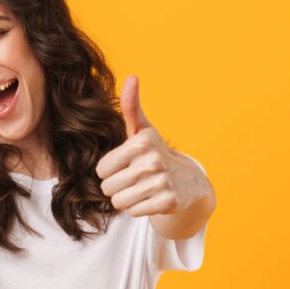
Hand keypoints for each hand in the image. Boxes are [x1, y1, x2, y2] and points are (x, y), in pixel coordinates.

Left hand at [95, 76, 207, 216]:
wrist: (188, 179)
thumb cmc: (155, 152)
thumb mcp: (142, 130)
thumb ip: (130, 107)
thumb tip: (132, 77)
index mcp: (140, 143)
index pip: (101, 169)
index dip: (109, 170)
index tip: (125, 165)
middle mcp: (152, 161)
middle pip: (107, 187)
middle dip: (116, 187)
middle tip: (133, 179)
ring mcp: (161, 182)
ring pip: (119, 202)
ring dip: (126, 199)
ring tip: (140, 189)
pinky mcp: (169, 201)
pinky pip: (134, 211)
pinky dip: (139, 208)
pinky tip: (151, 198)